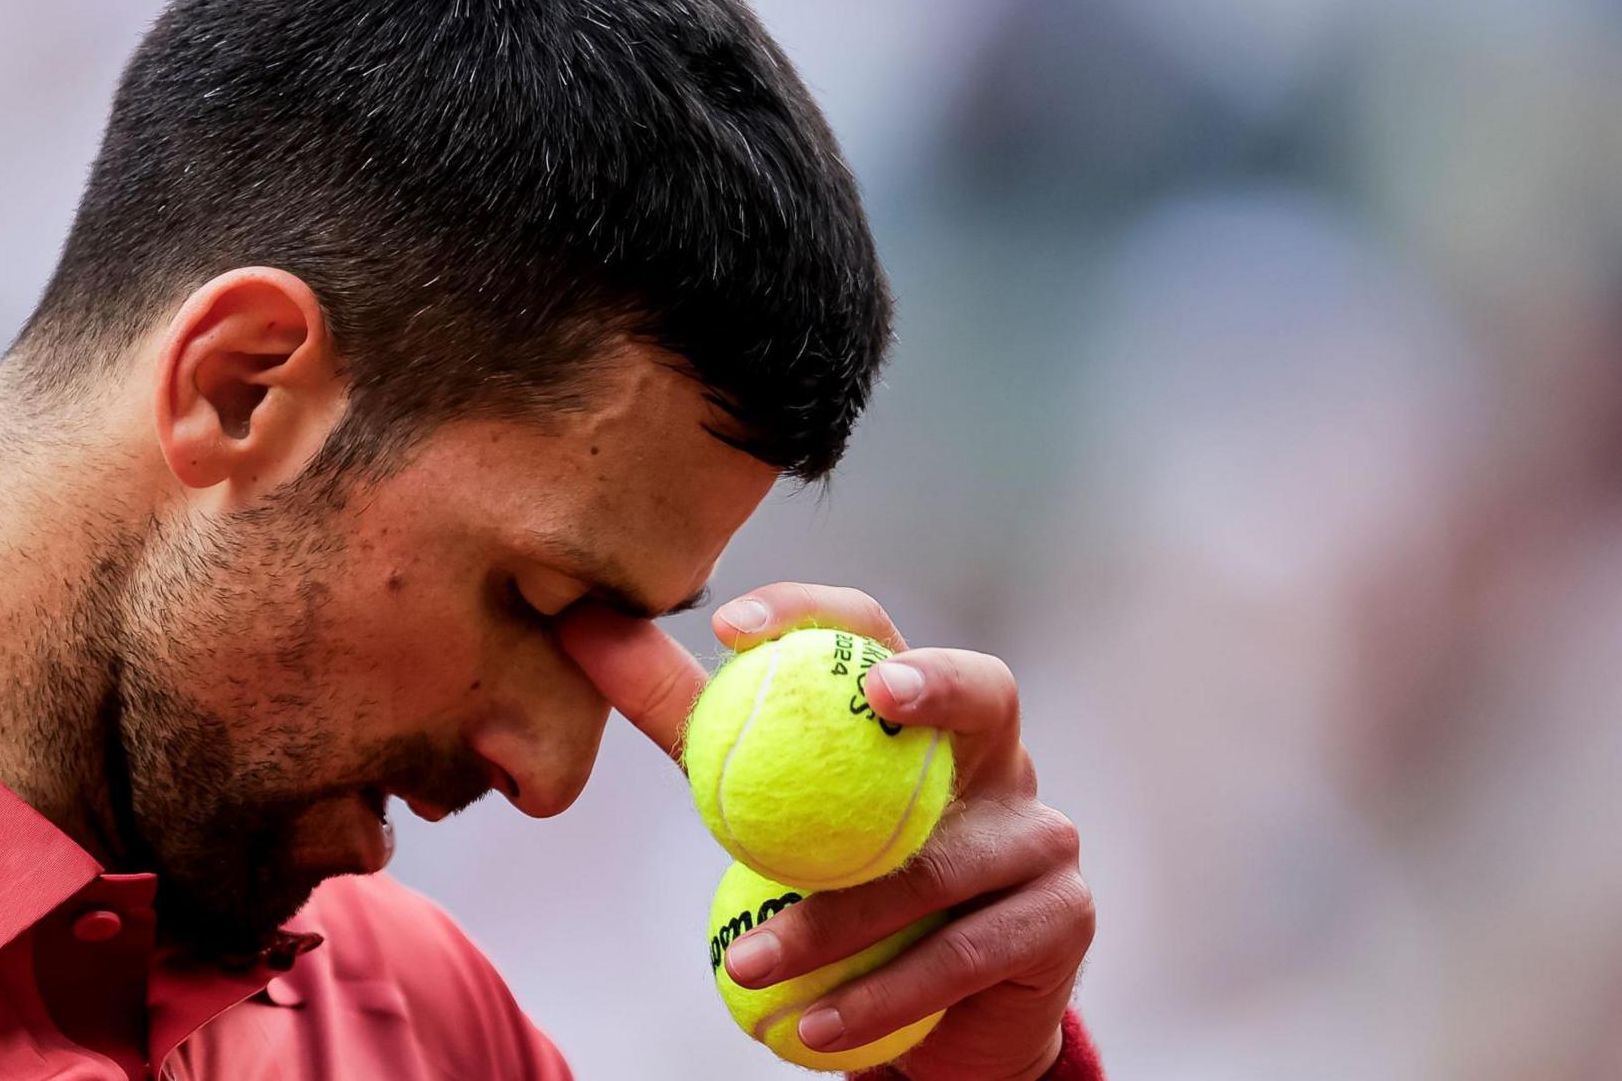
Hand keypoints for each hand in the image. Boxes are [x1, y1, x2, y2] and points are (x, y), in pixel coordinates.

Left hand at [559, 583, 1093, 1080]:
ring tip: (747, 965)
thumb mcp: (754, 795)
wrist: (932, 1016)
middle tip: (874, 700)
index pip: (873, 630)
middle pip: (983, 690)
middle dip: (936, 684)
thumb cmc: (836, 880)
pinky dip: (876, 996)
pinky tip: (811, 1026)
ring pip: (937, 864)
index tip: (726, 626)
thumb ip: (682, 717)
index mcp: (920, 708)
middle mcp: (997, 754)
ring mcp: (1039, 832)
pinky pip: (958, 955)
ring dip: (836, 922)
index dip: (811, 611)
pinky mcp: (1059, 917)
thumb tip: (579, 629)